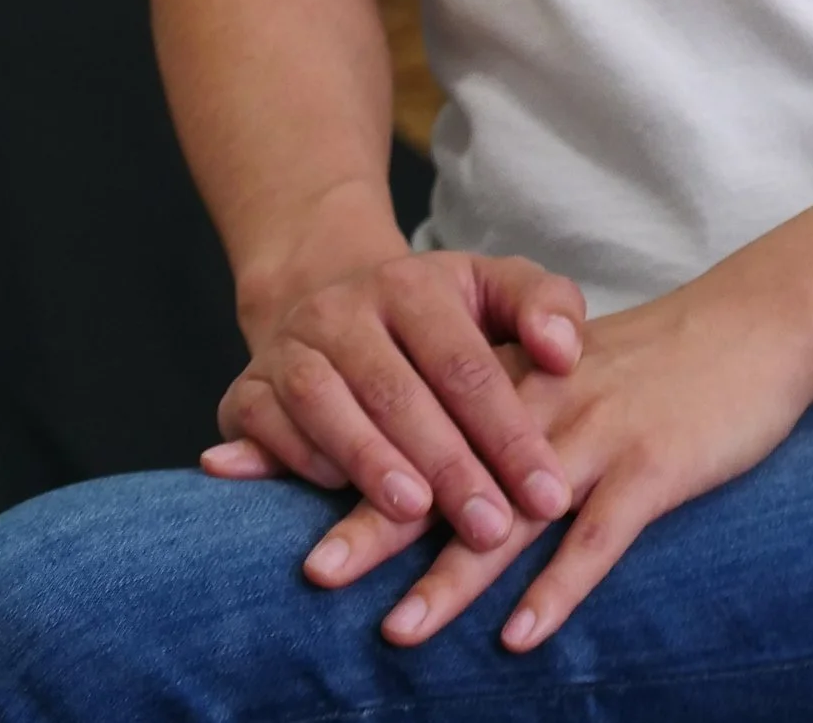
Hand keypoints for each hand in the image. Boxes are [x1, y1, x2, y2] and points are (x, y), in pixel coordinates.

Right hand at [204, 246, 587, 552]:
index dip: (510, 433)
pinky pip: (266, 424)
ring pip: (326, 403)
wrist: (326, 299)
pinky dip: (298, 458)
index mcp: (413, 284)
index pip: (467, 365)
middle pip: (399, 391)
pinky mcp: (246, 389)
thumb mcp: (493, 292)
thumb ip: (546, 307)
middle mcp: (345, 310)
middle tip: (492, 529)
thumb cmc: (434, 318)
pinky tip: (334, 499)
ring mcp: (291, 347)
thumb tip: (566, 352)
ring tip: (415, 513)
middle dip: (449, 465)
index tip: (550, 496)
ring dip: (369, 461)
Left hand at [298, 275, 812, 652]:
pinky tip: (523, 637)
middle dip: (375, 527)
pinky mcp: (650, 468)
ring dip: (453, 578)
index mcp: (510, 382)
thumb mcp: (567, 371)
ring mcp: (594, 437)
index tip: (267, 488)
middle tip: (311, 573)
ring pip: (509, 516)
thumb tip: (435, 464)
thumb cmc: (656, 361)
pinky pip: (597, 539)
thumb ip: (503, 411)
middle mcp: (538, 406)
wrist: (752, 324)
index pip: (409, 423)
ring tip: (397, 632)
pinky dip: (559, 590)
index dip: (340, 457)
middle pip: (443, 473)